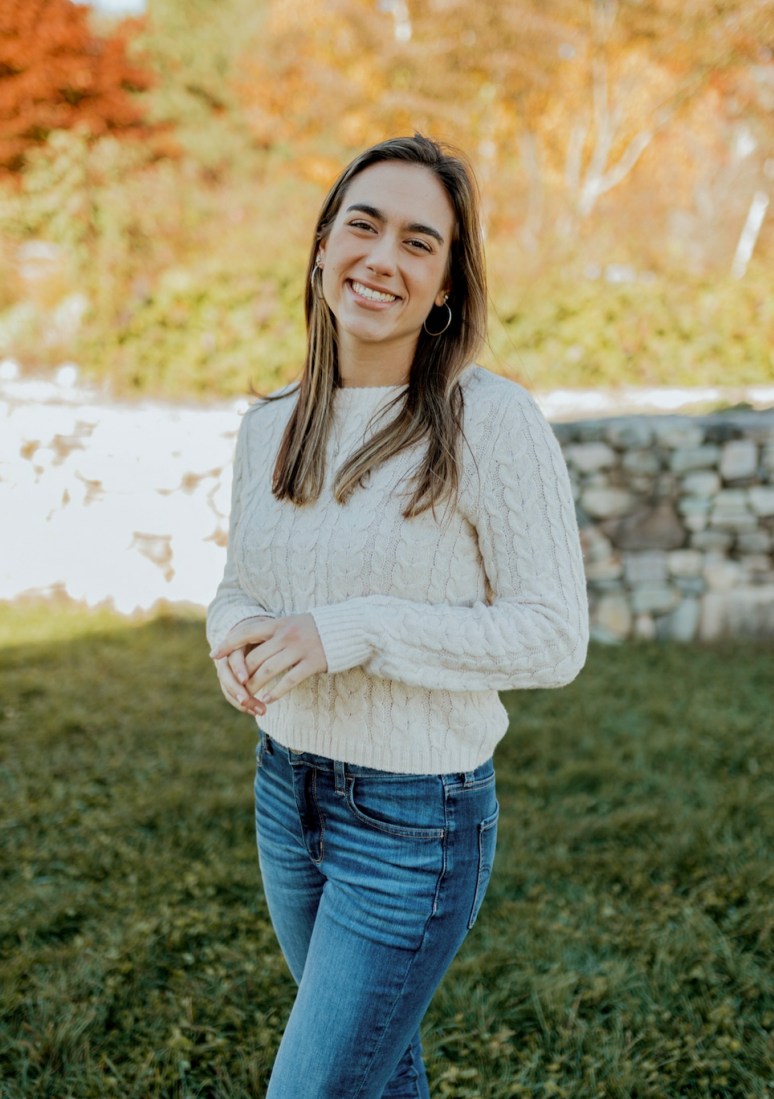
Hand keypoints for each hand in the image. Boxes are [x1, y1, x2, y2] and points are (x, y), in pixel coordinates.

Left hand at [211, 613, 326, 712]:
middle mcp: (287, 635)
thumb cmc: (319, 627)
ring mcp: (300, 649)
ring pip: (268, 671)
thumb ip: (275, 631)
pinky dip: (276, 692)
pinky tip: (268, 700)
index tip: (215, 655)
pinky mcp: (313, 663)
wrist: (350, 627)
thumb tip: (251, 643)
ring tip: (248, 696)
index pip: (247, 632)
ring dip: (255, 685)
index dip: (229, 644)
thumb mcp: (294, 622)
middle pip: (255, 657)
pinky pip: (289, 681)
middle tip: (235, 686)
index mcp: (279, 623)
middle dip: (242, 674)